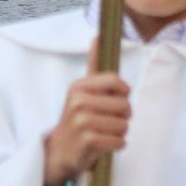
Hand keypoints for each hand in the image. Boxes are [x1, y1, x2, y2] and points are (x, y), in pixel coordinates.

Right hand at [43, 47, 131, 184]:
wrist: (60, 150)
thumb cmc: (78, 117)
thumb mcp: (82, 90)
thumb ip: (93, 64)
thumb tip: (97, 36)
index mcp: (79, 86)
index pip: (116, 82)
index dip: (123, 93)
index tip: (116, 99)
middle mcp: (78, 101)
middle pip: (124, 105)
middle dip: (123, 116)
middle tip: (108, 120)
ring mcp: (82, 122)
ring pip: (124, 125)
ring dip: (120, 131)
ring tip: (105, 132)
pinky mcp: (87, 141)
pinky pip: (119, 141)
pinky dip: (117, 144)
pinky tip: (105, 143)